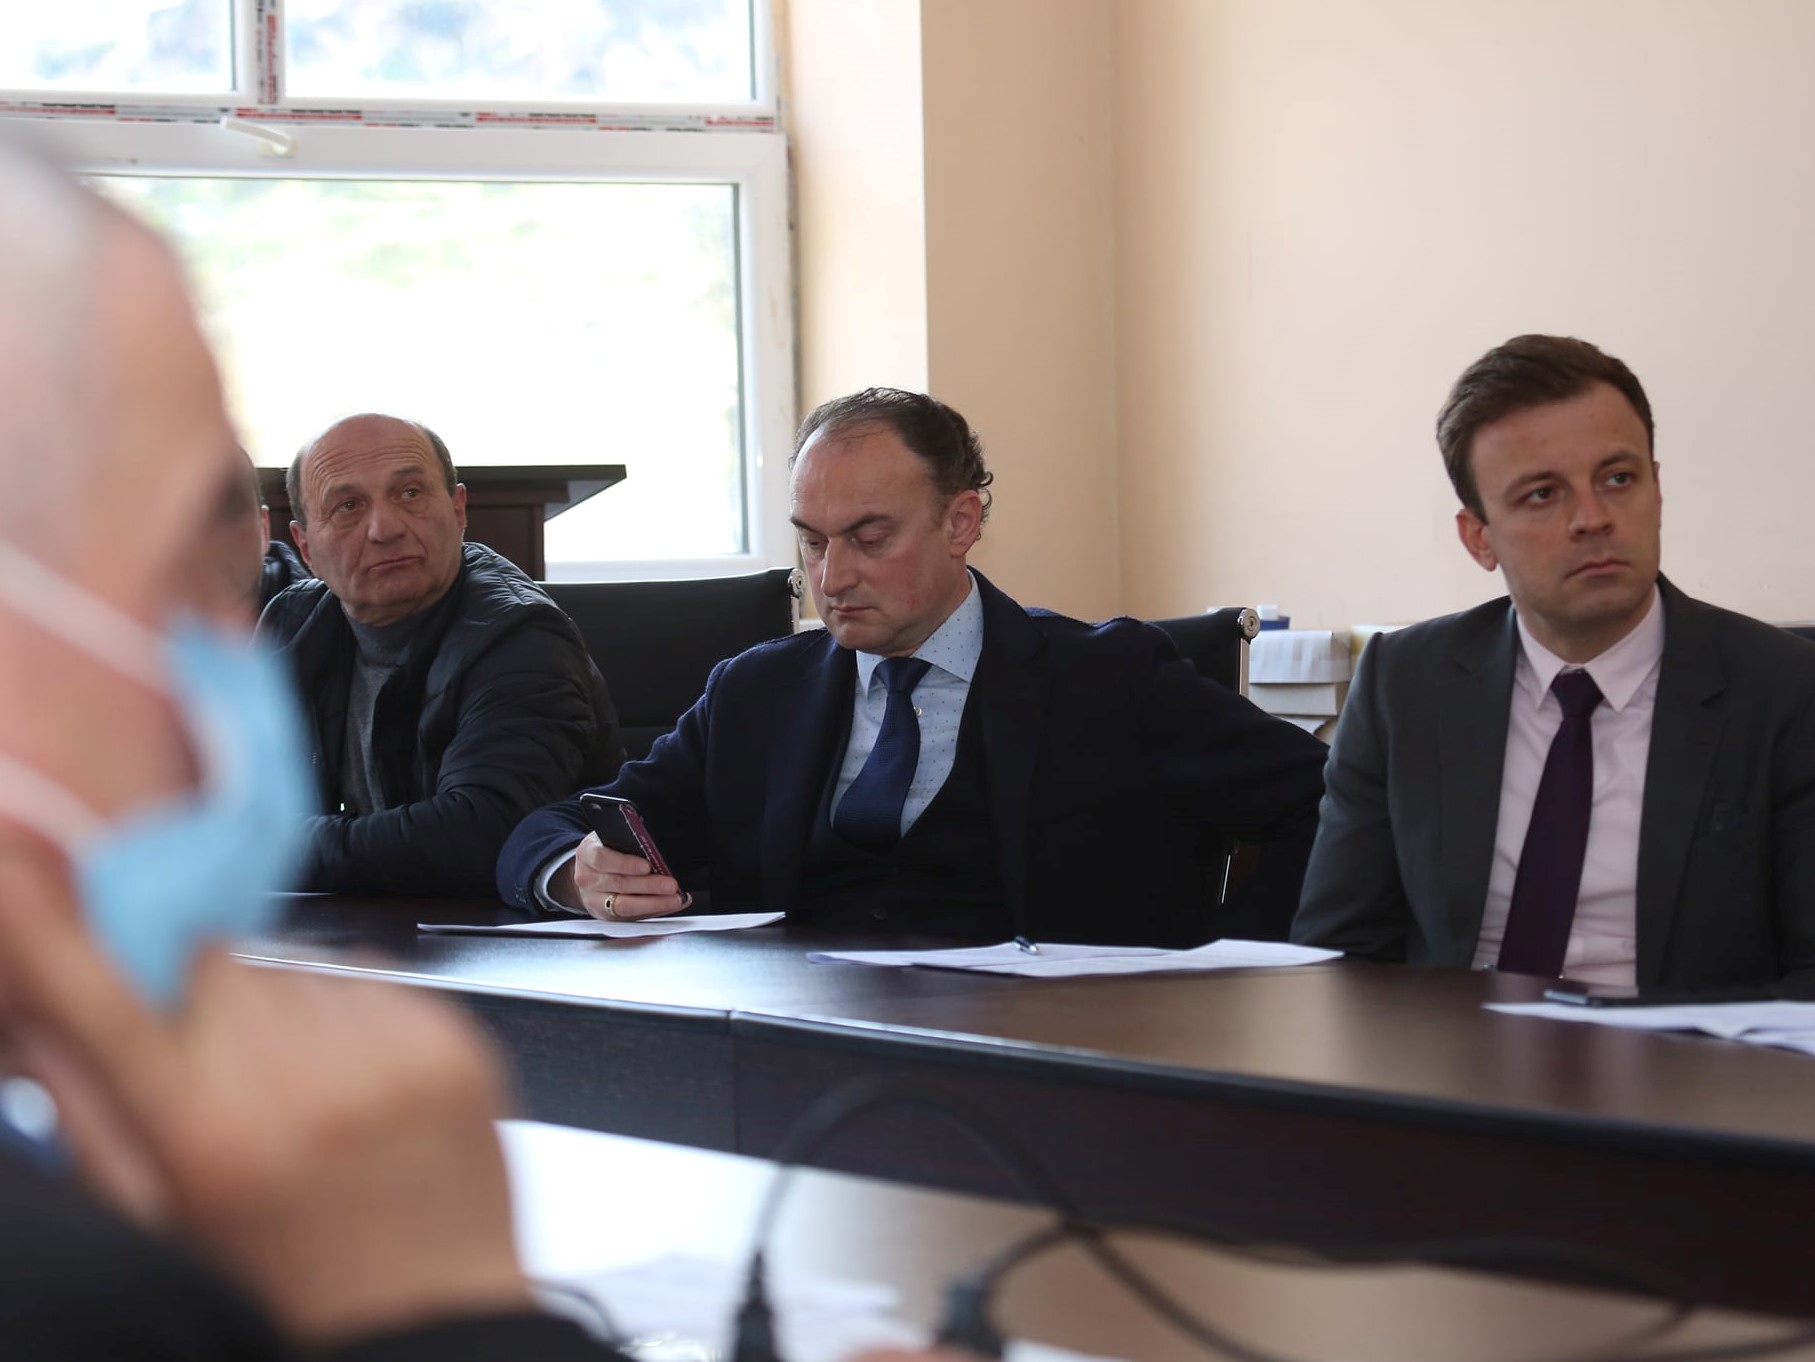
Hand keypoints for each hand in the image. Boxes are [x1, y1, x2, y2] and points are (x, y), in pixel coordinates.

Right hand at [0, 842, 534, 1347]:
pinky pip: (368, 976)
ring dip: (271, 1000)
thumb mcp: (162, 1219)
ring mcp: (387, 1054)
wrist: (434, 1319)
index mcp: (211, 1139)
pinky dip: (346, 1009)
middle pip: (207, 959)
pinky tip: (350, 1080)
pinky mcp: (448, 1038)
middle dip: (192, 989)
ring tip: (293, 1090)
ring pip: (288, 962)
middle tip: (211, 1061)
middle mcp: (303, 1084)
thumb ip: (90, 1115)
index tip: (20, 884)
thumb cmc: (291, 1284)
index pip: (109, 1005)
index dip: (54, 937)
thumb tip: (37, 1017)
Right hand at [561, 832, 690, 920]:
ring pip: (624, 905)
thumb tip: (658, 852)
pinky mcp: (605, 916)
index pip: (602, 858)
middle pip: (619, 884)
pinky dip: (653, 911)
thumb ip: (629, 843)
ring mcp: (594, 900)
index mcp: (588, 853)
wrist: (588, 875)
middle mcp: (588, 879)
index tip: (646, 866)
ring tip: (674, 898)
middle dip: (649, 885)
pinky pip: (630, 917)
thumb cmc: (606, 853)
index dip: (626, 863)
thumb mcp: (610, 841)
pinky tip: (667, 905)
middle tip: (671, 885)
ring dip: (654, 902)